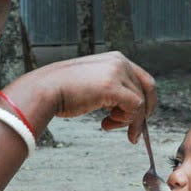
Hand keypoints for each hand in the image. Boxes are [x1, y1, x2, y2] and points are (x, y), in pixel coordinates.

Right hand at [4, 51, 156, 142]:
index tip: (138, 117)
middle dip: (141, 114)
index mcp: (115, 59)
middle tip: (133, 132)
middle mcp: (120, 62)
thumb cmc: (63, 90)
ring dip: (128, 121)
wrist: (44, 89)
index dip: (146, 100)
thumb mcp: (93, 84)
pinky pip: (135, 109)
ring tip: (108, 125)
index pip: (143, 79)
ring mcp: (117, 73)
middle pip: (146, 90)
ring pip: (140, 102)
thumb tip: (128, 108)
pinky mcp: (113, 87)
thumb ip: (112, 89)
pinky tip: (106, 124)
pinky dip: (127, 122)